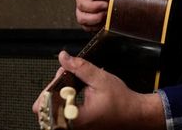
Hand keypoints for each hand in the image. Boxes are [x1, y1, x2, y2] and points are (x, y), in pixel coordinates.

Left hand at [33, 51, 164, 129]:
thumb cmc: (121, 101)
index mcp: (76, 118)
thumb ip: (80, 67)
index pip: (47, 106)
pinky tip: (74, 90)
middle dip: (54, 88)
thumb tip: (64, 58)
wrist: (134, 113)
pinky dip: (66, 99)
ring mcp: (76, 126)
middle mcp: (73, 125)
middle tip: (65, 75)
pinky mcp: (78, 125)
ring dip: (59, 93)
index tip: (60, 77)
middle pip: (48, 107)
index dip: (50, 89)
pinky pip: (63, 112)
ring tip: (70, 81)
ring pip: (55, 109)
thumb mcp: (100, 79)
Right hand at [75, 0, 119, 30]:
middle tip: (106, 13)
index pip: (82, 4)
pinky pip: (92, 28)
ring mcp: (86, 12)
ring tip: (107, 16)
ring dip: (97, 23)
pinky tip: (107, 20)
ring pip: (85, 25)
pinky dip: (99, 27)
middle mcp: (82, 3)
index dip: (93, 7)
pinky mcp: (93, 19)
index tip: (105, 5)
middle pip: (81, 17)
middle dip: (94, 18)